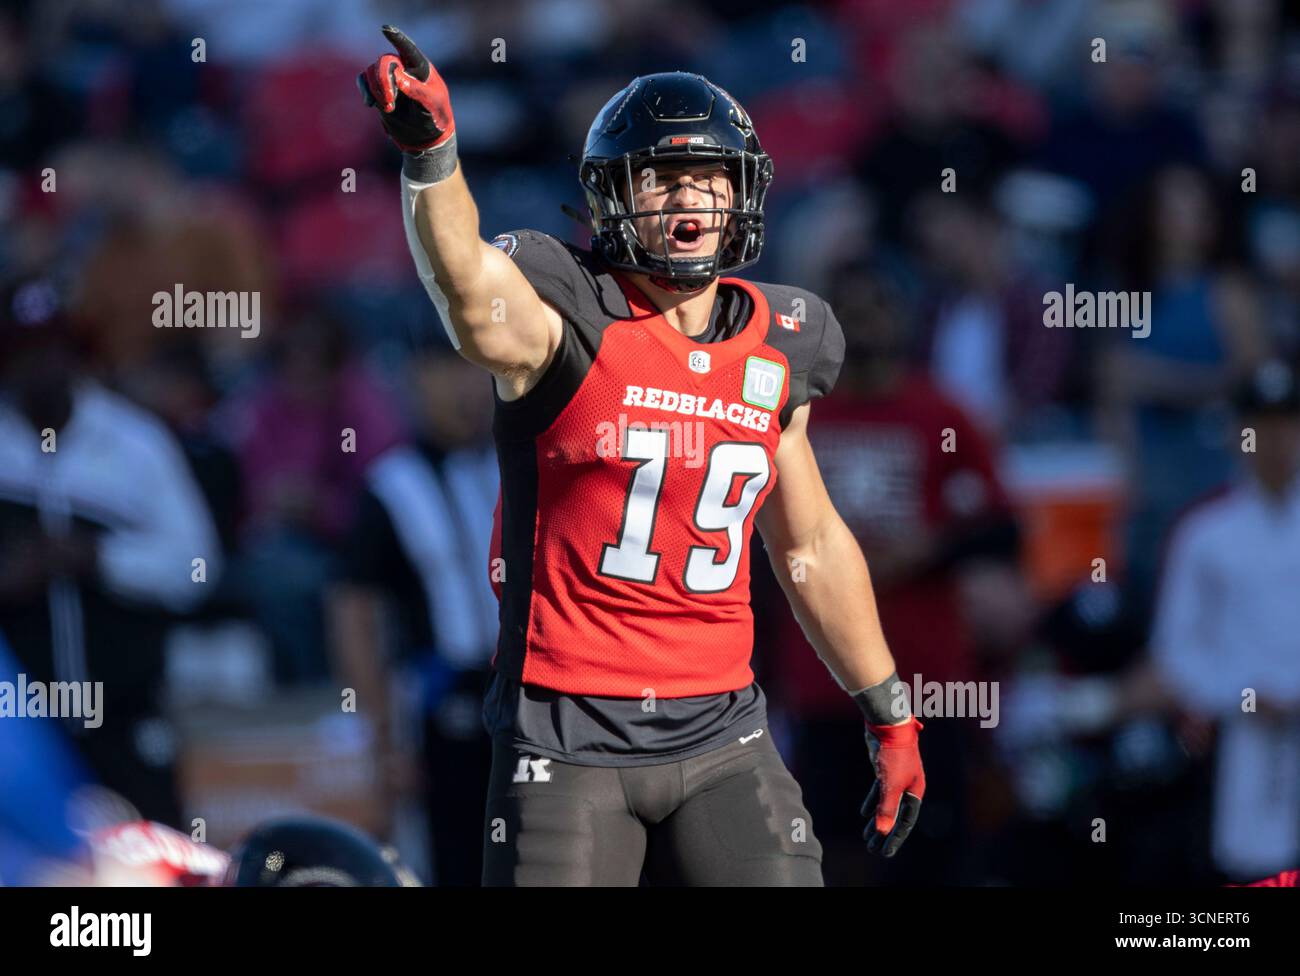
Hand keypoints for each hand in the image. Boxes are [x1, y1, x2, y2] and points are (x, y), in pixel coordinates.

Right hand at [357, 25, 454, 152]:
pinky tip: (370, 104)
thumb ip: (417, 90)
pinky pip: (364, 81)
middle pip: (385, 61)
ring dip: (377, 89)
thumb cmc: (435, 117)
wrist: (425, 137)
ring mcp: (390, 78)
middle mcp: (404, 69)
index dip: (397, 38)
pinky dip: (366, 90)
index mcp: (421, 68)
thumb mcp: (433, 104)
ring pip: (372, 71)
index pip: (407, 49)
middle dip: (383, 79)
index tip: (385, 29)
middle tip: (390, 101)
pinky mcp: (379, 90)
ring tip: (389, 108)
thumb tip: (398, 76)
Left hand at [861, 716, 924, 856]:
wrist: (888, 726)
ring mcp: (895, 779)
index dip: (894, 838)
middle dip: (884, 833)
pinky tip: (864, 814)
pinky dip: (871, 803)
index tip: (885, 853)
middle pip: (895, 816)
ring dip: (876, 821)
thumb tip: (882, 833)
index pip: (905, 822)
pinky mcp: (884, 771)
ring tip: (867, 837)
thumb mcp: (890, 784)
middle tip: (873, 849)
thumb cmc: (894, 754)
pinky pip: (878, 792)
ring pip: (885, 805)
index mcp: (914, 792)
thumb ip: (887, 809)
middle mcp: (907, 787)